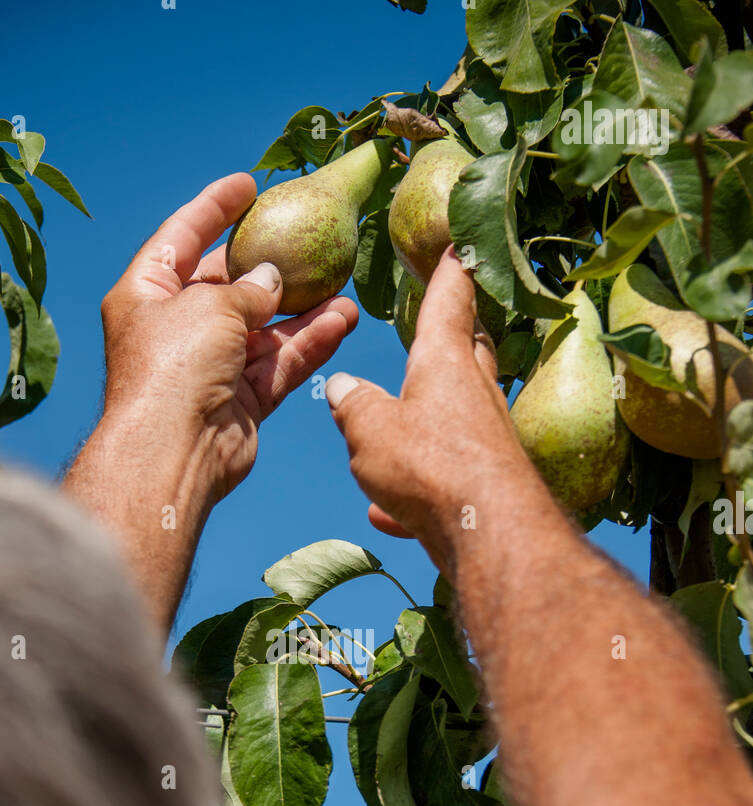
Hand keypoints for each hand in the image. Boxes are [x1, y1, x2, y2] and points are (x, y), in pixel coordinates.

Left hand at [99, 172, 357, 502]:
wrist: (174, 451)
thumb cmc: (174, 366)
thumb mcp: (210, 306)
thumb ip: (246, 287)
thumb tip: (272, 280)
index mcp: (146, 294)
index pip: (180, 237)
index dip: (213, 208)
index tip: (248, 184)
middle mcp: (174, 328)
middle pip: (226, 285)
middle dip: (268, 265)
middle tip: (308, 239)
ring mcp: (209, 366)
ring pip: (262, 329)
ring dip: (303, 311)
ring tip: (344, 289)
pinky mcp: (240, 400)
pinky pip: (278, 362)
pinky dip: (308, 344)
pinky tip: (342, 321)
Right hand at [324, 248, 526, 574]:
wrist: (488, 534)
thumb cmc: (430, 466)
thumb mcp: (371, 431)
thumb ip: (353, 405)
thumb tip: (343, 388)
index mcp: (446, 363)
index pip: (451, 300)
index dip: (452, 270)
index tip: (460, 245)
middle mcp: (475, 394)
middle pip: (469, 352)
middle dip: (457, 337)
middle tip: (447, 324)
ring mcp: (486, 440)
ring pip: (455, 419)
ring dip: (425, 426)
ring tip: (390, 442)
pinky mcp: (486, 485)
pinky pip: (446, 479)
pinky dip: (415, 492)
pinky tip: (387, 515)